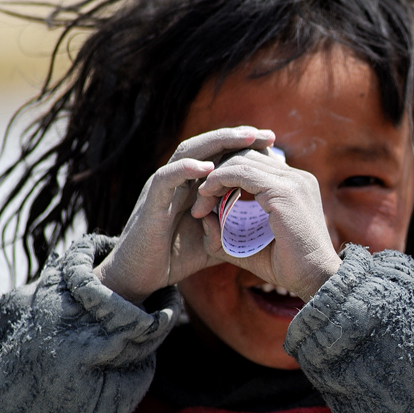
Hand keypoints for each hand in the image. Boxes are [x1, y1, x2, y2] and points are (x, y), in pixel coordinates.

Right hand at [93, 127, 274, 303]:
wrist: (140, 277)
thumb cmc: (177, 256)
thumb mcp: (217, 239)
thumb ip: (236, 226)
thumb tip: (266, 224)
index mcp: (194, 184)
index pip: (220, 154)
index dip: (245, 146)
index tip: (273, 143)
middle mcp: (179, 179)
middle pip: (208, 146)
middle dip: (238, 136)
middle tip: (268, 135)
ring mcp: (164, 187)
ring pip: (189, 152)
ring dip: (218, 142)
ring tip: (246, 137)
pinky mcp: (151, 202)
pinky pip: (166, 178)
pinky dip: (186, 169)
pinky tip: (208, 167)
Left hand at [193, 148, 341, 300]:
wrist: (318, 280)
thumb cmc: (288, 267)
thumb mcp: (252, 244)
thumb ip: (228, 231)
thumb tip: (201, 218)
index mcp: (295, 185)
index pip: (256, 162)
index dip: (228, 174)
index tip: (208, 198)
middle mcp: (296, 177)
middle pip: (246, 155)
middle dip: (217, 172)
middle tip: (200, 200)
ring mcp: (292, 181)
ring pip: (241, 160)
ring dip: (214, 177)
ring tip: (200, 203)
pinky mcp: (283, 191)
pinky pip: (241, 173)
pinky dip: (218, 180)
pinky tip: (205, 198)